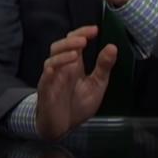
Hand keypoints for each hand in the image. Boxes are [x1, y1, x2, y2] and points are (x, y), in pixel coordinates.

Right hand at [36, 25, 117, 140]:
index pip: (75, 42)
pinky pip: (45, 80)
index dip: (82, 33)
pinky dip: (49, 72)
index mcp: (74, 64)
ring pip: (51, 60)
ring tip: (76, 53)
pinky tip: (54, 69)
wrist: (63, 127)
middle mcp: (62, 68)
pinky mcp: (46, 92)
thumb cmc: (77, 104)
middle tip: (84, 40)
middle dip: (70, 41)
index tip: (95, 29)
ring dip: (62, 55)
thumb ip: (103, 67)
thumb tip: (112, 47)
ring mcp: (52, 79)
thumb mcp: (96, 85)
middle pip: (59, 47)